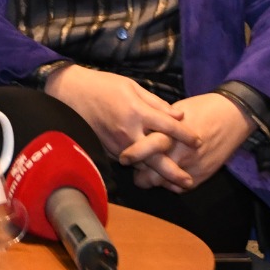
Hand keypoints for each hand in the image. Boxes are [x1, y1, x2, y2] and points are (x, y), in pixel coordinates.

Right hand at [44, 65, 195, 187]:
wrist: (71, 93)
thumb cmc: (103, 86)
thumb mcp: (133, 87)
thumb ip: (156, 103)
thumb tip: (178, 116)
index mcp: (137, 112)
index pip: (168, 127)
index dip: (186, 135)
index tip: (198, 142)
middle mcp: (128, 131)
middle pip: (156, 157)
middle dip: (174, 171)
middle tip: (189, 181)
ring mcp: (117, 144)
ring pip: (142, 164)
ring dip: (159, 175)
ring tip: (175, 184)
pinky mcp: (108, 150)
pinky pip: (130, 162)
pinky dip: (142, 168)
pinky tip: (153, 173)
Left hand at [125, 92, 252, 191]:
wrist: (234, 116)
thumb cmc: (202, 108)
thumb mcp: (175, 111)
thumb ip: (158, 125)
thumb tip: (140, 131)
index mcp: (171, 134)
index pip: (145, 150)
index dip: (132, 155)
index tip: (123, 157)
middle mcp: (181, 154)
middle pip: (152, 175)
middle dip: (140, 175)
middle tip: (134, 169)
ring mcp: (192, 167)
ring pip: (164, 184)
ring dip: (155, 180)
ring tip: (149, 172)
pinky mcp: (202, 175)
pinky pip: (180, 188)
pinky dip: (171, 184)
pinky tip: (167, 175)